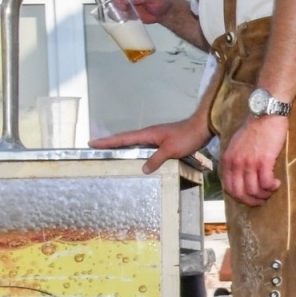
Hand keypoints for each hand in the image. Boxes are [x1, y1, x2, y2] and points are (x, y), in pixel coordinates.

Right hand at [90, 113, 211, 173]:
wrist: (203, 127)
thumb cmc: (187, 137)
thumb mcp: (171, 150)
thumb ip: (156, 159)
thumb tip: (143, 169)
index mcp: (148, 134)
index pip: (123, 138)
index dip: (108, 141)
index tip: (92, 143)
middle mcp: (150, 134)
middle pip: (126, 139)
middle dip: (111, 143)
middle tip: (96, 147)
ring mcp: (157, 136)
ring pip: (136, 142)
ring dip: (124, 145)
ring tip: (112, 151)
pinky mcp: (165, 140)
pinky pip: (146, 145)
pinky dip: (138, 149)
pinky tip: (139, 156)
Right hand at [113, 0, 173, 23]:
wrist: (163, 13)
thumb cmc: (160, 1)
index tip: (125, 0)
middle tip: (123, 7)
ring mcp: (124, 2)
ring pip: (111, 2)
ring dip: (115, 8)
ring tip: (125, 13)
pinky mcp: (124, 11)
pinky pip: (115, 12)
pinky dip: (116, 15)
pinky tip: (124, 18)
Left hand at [220, 115, 287, 206]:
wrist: (266, 114)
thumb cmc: (255, 127)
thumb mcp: (237, 144)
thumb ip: (236, 159)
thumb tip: (242, 174)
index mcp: (228, 160)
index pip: (229, 187)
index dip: (240, 197)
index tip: (250, 197)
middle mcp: (236, 163)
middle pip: (240, 193)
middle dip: (252, 200)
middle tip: (262, 200)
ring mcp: (249, 163)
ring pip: (254, 190)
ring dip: (264, 195)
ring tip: (271, 190)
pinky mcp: (264, 161)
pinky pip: (266, 183)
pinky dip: (272, 187)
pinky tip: (277, 183)